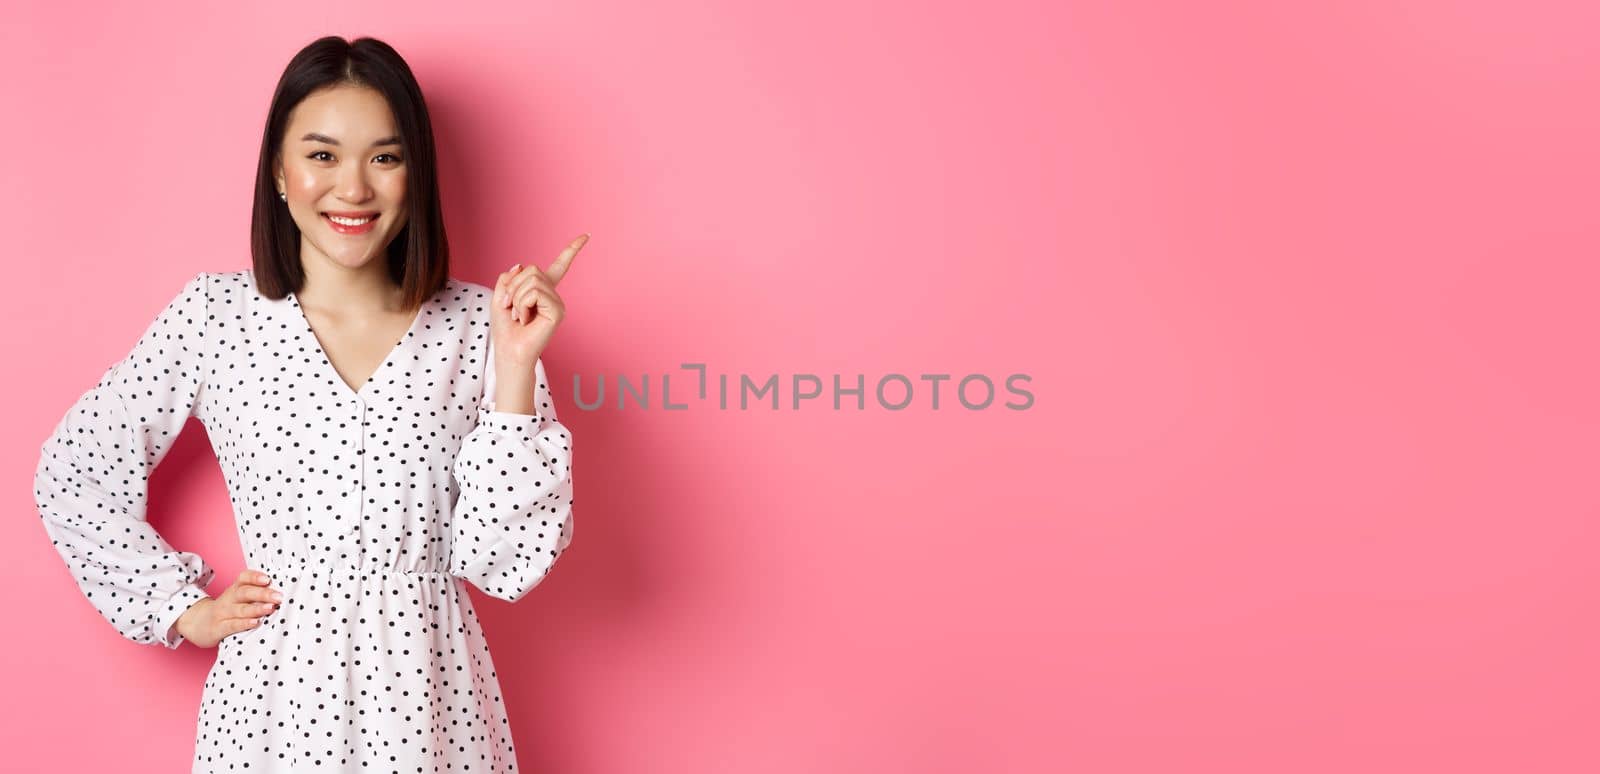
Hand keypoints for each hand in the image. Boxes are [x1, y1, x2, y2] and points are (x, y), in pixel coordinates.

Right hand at [174, 569, 282, 648]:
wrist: (197, 623)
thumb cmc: (226, 610)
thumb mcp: (236, 598)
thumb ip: (255, 594)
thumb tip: (282, 592)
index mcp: (234, 590)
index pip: (243, 578)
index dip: (254, 577)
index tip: (268, 579)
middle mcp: (228, 599)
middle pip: (244, 593)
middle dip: (263, 594)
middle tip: (279, 596)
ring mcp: (222, 614)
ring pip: (240, 609)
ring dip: (256, 609)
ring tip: (271, 608)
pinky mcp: (218, 628)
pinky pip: (232, 625)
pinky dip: (244, 623)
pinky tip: (255, 622)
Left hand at [492, 233, 586, 367]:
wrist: (509, 351)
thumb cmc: (506, 329)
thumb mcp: (500, 296)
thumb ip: (508, 278)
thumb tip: (521, 265)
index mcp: (543, 290)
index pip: (560, 266)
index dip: (572, 250)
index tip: (586, 236)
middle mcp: (553, 295)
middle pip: (532, 269)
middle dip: (514, 287)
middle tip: (511, 308)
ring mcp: (557, 303)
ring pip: (532, 280)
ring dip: (516, 297)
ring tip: (519, 316)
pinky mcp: (557, 312)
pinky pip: (535, 293)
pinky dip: (522, 304)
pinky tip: (526, 320)